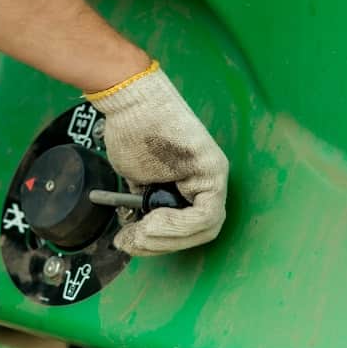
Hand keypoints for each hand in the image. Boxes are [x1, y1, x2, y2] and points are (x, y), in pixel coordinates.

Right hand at [87, 63, 228, 255]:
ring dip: (166, 238)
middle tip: (132, 241)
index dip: (161, 241)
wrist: (132, 103)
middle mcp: (209, 179)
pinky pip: (205, 215)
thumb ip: (147, 204)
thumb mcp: (138, 179)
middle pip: (200, 232)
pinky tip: (151, 222)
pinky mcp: (214, 169)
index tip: (132, 239)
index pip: (189, 228)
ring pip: (205, 228)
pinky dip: (177, 226)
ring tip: (138, 234)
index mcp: (194, 182)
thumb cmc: (132, 132)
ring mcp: (214, 174)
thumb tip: (141, 232)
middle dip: (162, 244)